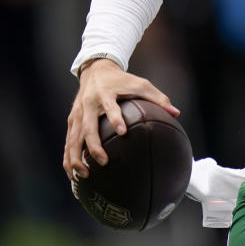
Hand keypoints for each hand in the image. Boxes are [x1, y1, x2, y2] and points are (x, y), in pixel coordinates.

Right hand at [62, 58, 178, 180]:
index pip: (110, 107)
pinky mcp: (72, 121)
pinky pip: (68, 142)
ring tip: (86, 174)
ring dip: (77, 157)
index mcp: (105, 94)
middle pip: (87, 128)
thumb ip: (158, 98)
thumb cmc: (122, 80)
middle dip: (94, 146)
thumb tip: (176, 113)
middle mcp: (88, 105)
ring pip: (73, 139)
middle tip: (104, 161)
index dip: (115, 118)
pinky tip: (73, 175)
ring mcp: (77, 115)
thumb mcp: (141, 84)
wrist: (95, 71)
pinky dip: (68, 158)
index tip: (123, 132)